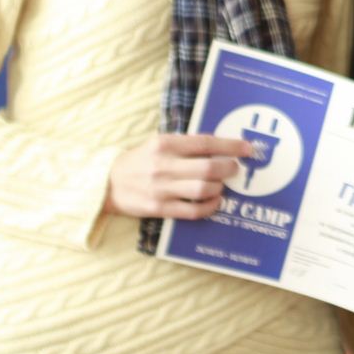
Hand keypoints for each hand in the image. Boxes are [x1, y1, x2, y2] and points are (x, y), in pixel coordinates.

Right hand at [104, 133, 250, 219]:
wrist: (106, 183)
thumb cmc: (139, 160)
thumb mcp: (158, 143)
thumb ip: (185, 144)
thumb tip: (219, 145)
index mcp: (165, 144)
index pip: (205, 143)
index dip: (230, 146)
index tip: (247, 148)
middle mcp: (164, 165)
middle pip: (208, 168)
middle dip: (229, 168)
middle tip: (235, 168)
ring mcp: (161, 189)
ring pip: (202, 189)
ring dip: (219, 187)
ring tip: (221, 185)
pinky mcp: (158, 208)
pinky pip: (191, 210)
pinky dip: (208, 207)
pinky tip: (214, 202)